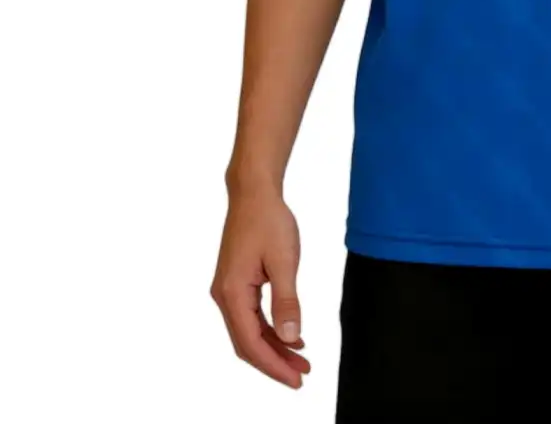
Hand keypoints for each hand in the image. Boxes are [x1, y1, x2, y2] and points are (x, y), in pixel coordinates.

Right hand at [210, 186, 309, 388]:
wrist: (254, 193)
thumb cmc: (269, 221)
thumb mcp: (285, 260)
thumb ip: (287, 301)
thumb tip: (292, 338)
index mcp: (232, 294)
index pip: (251, 343)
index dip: (274, 366)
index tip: (297, 379)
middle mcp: (224, 297)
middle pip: (248, 343)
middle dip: (275, 362)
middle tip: (303, 374)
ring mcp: (228, 291)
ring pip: (249, 331)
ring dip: (274, 347)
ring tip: (302, 359)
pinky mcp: (236, 283)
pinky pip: (251, 316)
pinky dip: (269, 329)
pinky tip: (290, 335)